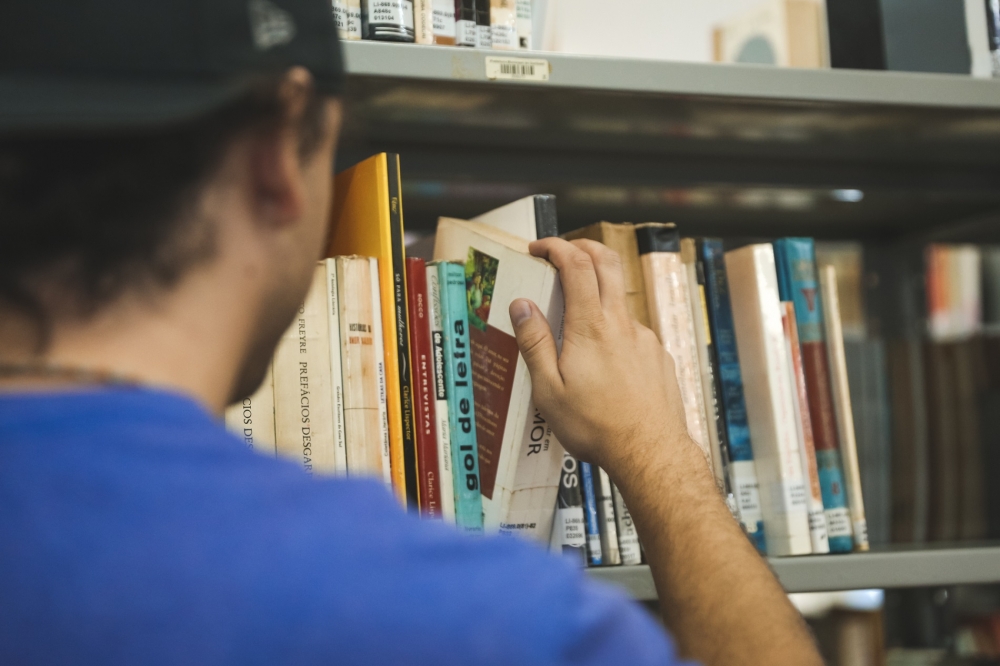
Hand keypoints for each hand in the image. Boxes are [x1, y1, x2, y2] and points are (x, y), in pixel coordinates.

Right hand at [508, 238, 692, 475]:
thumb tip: (521, 305)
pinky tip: (605, 365)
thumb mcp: (548, 390)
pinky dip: (614, 333)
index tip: (540, 247)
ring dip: (597, 298)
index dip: (556, 247)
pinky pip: (632, 333)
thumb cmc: (596, 426)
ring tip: (577, 332)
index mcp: (590, 328)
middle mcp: (621, 324)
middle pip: (607, 263)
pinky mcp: (658, 356)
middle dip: (583, 247)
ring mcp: (644, 338)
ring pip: (619, 302)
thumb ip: (534, 343)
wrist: (650, 452)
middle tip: (563, 252)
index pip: (576, 265)